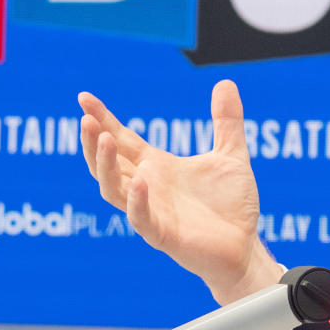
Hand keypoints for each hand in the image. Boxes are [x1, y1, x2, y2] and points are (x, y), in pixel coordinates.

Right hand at [78, 80, 283, 304]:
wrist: (245, 247)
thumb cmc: (232, 206)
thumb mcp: (232, 156)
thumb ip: (226, 122)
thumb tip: (225, 83)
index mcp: (157, 167)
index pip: (122, 139)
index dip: (103, 120)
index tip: (84, 98)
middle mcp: (147, 187)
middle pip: (108, 162)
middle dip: (94, 141)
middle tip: (86, 118)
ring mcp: (152, 211)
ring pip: (113, 189)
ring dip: (104, 166)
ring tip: (104, 139)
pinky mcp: (163, 235)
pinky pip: (142, 219)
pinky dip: (137, 202)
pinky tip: (138, 181)